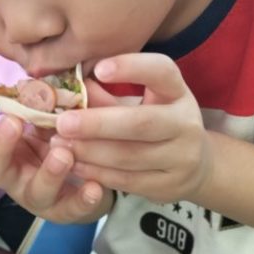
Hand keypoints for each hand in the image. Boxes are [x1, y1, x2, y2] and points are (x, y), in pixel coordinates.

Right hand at [0, 104, 113, 222]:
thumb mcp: (54, 114)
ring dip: (47, 173)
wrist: (95, 172)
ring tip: (64, 155)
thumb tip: (58, 68)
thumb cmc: (63, 135)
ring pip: (33, 193)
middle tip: (14, 123)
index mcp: (6, 147)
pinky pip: (71, 210)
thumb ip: (51, 96)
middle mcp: (15, 173)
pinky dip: (82, 199)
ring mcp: (38, 195)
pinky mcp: (66, 210)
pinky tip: (94, 187)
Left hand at [51, 53, 212, 203]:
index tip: (98, 69)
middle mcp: (186, 123)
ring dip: (90, 150)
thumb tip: (68, 88)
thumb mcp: (139, 102)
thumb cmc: (156, 122)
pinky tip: (74, 164)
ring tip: (60, 144)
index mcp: (178, 92)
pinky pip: (127, 180)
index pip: (162, 71)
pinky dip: (96, 172)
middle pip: (141, 123)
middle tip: (62, 122)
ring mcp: (182, 158)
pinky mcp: (169, 186)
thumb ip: (106, 96)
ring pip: (129, 156)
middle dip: (97, 123)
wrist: (194, 165)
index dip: (131, 68)